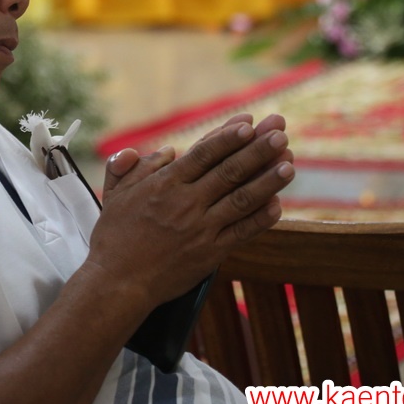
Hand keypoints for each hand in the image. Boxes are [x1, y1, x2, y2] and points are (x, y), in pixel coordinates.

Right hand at [89, 113, 293, 311]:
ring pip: (241, 198)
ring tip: (289, 162)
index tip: (249, 122)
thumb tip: (166, 150)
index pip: (203, 153)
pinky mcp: (210, 253)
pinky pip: (242, 232)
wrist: (118, 282)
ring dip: (268, 179)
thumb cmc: (114, 237)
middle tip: (280, 132)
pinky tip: (278, 203)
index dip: (228, 136)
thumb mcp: (115, 194)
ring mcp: (201, 228)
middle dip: (257, 149)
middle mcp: (186, 203)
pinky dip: (261, 218)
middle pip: (229, 170)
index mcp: (164, 184)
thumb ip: (134, 167)